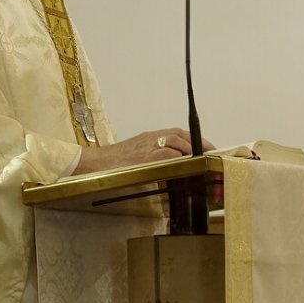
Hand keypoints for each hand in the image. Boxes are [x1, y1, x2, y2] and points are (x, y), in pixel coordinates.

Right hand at [74, 129, 214, 174]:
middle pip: (179, 134)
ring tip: (202, 159)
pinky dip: (178, 157)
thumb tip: (169, 169)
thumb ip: (151, 158)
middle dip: (197, 142)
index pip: (176, 133)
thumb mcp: (134, 156)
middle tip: (210, 152)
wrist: (93, 165)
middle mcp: (149, 139)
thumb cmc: (111, 164)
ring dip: (191, 149)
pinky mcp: (144, 157)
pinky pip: (167, 154)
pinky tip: (187, 164)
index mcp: (147, 137)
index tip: (206, 147)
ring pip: (175, 142)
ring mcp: (146, 147)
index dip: (193, 139)